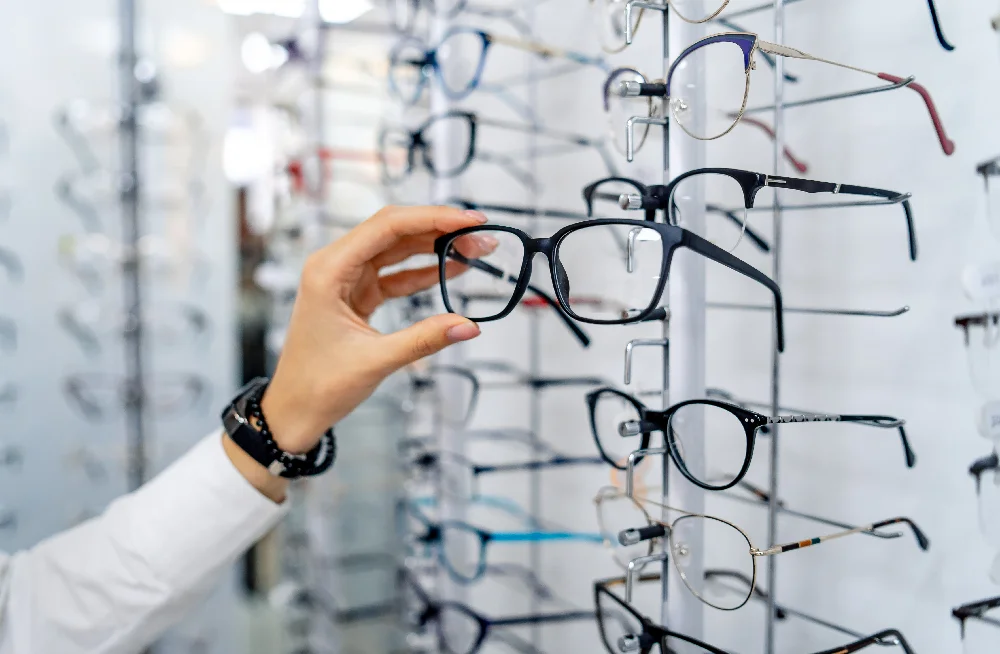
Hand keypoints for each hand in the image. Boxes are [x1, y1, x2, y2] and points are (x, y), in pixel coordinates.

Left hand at [259, 205, 493, 455]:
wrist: (294, 410)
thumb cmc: (318, 385)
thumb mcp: (375, 361)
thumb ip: (424, 339)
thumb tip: (470, 326)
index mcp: (328, 270)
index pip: (387, 226)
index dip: (432, 218)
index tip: (470, 221)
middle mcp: (335, 265)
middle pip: (395, 230)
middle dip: (440, 230)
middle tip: (481, 237)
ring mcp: (347, 278)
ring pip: (398, 249)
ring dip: (436, 248)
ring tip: (475, 251)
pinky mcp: (357, 294)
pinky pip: (396, 273)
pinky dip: (424, 272)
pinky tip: (453, 270)